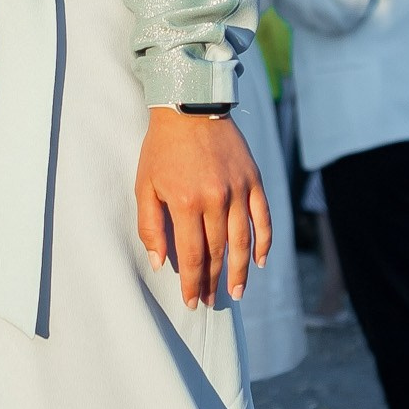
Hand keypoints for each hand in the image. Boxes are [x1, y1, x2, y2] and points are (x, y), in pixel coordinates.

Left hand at [134, 105, 269, 308]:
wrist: (189, 107)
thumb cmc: (161, 148)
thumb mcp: (145, 185)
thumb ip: (150, 226)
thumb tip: (160, 263)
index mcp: (186, 203)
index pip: (193, 256)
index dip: (193, 282)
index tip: (193, 301)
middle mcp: (215, 199)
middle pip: (218, 252)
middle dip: (214, 281)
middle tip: (212, 300)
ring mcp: (238, 190)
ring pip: (242, 241)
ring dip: (240, 271)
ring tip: (236, 291)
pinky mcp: (253, 180)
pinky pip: (263, 218)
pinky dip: (263, 242)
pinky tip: (259, 261)